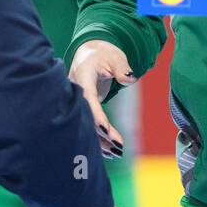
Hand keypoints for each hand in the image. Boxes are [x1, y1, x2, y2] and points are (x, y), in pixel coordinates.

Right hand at [67, 40, 135, 158]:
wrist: (89, 54)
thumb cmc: (103, 54)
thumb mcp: (115, 57)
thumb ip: (122, 68)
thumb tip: (130, 78)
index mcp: (82, 76)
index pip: (88, 97)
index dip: (95, 114)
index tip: (104, 129)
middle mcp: (75, 91)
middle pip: (86, 115)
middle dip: (100, 133)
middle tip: (118, 146)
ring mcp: (76, 101)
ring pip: (85, 124)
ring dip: (100, 139)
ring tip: (117, 152)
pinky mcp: (81, 109)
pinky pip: (87, 124)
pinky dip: (98, 137)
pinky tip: (109, 151)